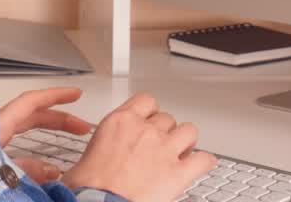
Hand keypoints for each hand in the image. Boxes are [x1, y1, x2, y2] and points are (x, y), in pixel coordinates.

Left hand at [0, 87, 93, 181]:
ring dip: (48, 132)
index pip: (32, 101)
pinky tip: (41, 162)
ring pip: (23, 129)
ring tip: (65, 144)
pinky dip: (33, 146)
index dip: (56, 96)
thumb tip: (51, 170)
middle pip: (32, 115)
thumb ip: (27, 168)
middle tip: (82, 127)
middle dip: (60, 119)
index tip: (76, 94)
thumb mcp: (0, 170)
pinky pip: (15, 143)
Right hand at [61, 92, 217, 201]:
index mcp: (120, 122)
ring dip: (187, 141)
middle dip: (166, 131)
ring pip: (189, 131)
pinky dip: (205, 162)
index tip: (149, 119)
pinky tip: (202, 164)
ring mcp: (164, 149)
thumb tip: (94, 163)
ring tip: (182, 151)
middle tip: (161, 144)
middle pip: (167, 118)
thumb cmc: (87, 190)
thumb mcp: (85, 159)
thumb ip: (100, 150)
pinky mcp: (178, 172)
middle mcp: (145, 131)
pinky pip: (204, 160)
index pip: (145, 100)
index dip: (150, 111)